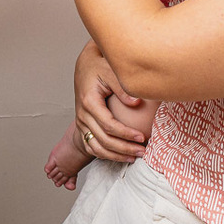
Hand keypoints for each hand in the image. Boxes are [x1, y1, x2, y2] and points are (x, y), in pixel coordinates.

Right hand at [73, 41, 146, 161]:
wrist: (84, 66)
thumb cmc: (98, 67)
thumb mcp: (110, 71)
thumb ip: (122, 88)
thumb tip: (137, 103)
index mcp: (89, 102)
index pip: (109, 125)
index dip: (126, 134)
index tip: (141, 137)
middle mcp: (82, 115)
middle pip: (103, 140)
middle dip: (124, 148)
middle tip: (142, 151)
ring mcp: (81, 122)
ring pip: (96, 147)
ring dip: (115, 155)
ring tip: (134, 157)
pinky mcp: (83, 126)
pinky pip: (91, 146)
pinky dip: (105, 155)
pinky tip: (120, 155)